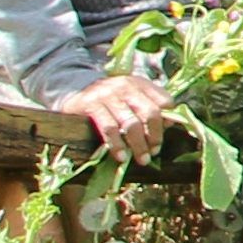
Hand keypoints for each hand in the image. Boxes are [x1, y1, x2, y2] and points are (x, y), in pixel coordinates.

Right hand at [56, 75, 174, 163]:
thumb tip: (168, 124)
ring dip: (139, 145)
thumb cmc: (110, 99)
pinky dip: (117, 145)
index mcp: (140, 83)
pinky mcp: (92, 106)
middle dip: (154, 135)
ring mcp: (108, 95)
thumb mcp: (131, 96)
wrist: (75, 90)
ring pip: (131, 123)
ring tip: (143, 159)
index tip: (165, 133)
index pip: (164, 100)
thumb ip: (149, 106)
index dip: (168, 119)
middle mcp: (126, 86)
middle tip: (154, 151)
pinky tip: (121, 157)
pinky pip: (109, 129)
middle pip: (150, 113)